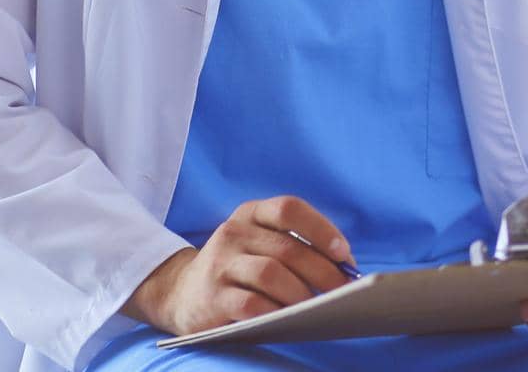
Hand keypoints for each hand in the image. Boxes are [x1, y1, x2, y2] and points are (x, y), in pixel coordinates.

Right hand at [123, 195, 355, 334]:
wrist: (181, 294)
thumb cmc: (239, 268)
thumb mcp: (260, 244)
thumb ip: (296, 247)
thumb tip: (345, 267)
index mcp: (250, 213)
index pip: (289, 209)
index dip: (321, 229)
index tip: (343, 252)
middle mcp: (233, 232)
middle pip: (287, 248)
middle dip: (323, 271)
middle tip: (343, 290)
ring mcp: (219, 264)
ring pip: (271, 274)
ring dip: (302, 293)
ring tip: (318, 307)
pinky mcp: (212, 297)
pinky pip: (251, 304)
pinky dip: (277, 311)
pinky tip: (290, 318)